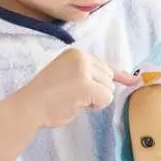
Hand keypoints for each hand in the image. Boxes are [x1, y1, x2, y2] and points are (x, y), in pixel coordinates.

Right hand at [21, 49, 139, 129]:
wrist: (29, 107)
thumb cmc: (47, 97)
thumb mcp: (69, 76)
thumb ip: (91, 74)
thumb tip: (127, 78)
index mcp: (76, 53)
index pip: (104, 66)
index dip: (115, 76)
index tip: (131, 80)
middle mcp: (81, 57)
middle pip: (109, 78)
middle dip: (97, 91)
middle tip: (74, 97)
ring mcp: (83, 70)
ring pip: (109, 89)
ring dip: (96, 100)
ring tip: (73, 100)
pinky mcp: (86, 85)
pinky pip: (106, 98)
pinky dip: (96, 106)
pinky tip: (78, 105)